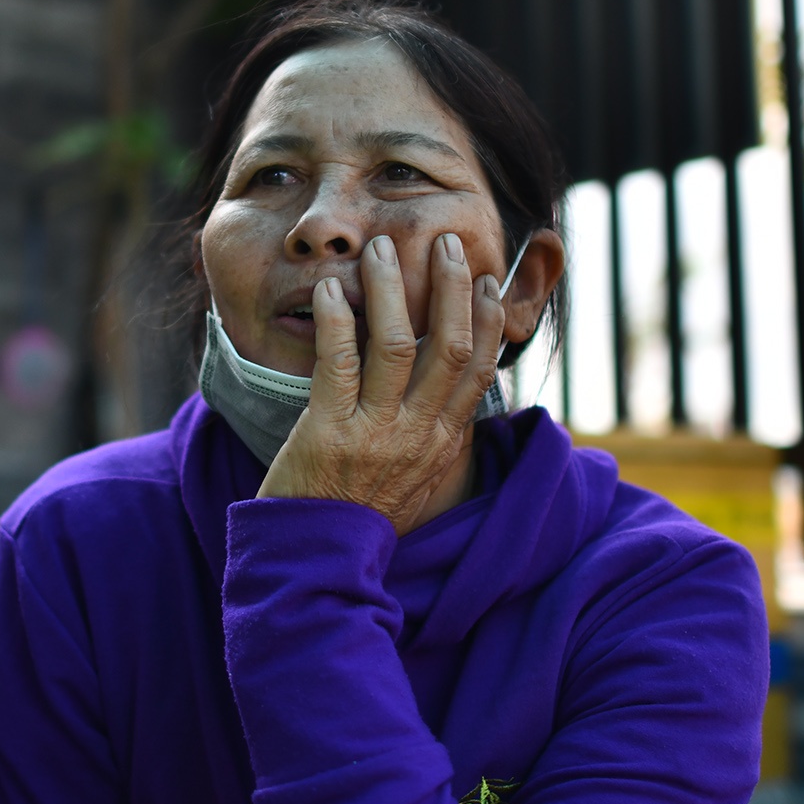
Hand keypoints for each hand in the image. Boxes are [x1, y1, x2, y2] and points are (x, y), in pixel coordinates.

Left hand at [258, 231, 505, 533]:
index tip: (486, 279)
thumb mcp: (416, 478)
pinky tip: (329, 289)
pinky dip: (334, 319)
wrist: (317, 561)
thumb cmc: (361, 512)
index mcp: (442, 443)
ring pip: (395, 345)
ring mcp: (375, 435)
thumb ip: (434, 434)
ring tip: (380, 249)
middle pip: (448, 347)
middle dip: (450, 288)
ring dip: (390, 290)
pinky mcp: (329, 434)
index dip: (487, 320)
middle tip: (443, 242)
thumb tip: (453, 395)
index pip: (478, 370)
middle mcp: (418, 436)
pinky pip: (337, 362)